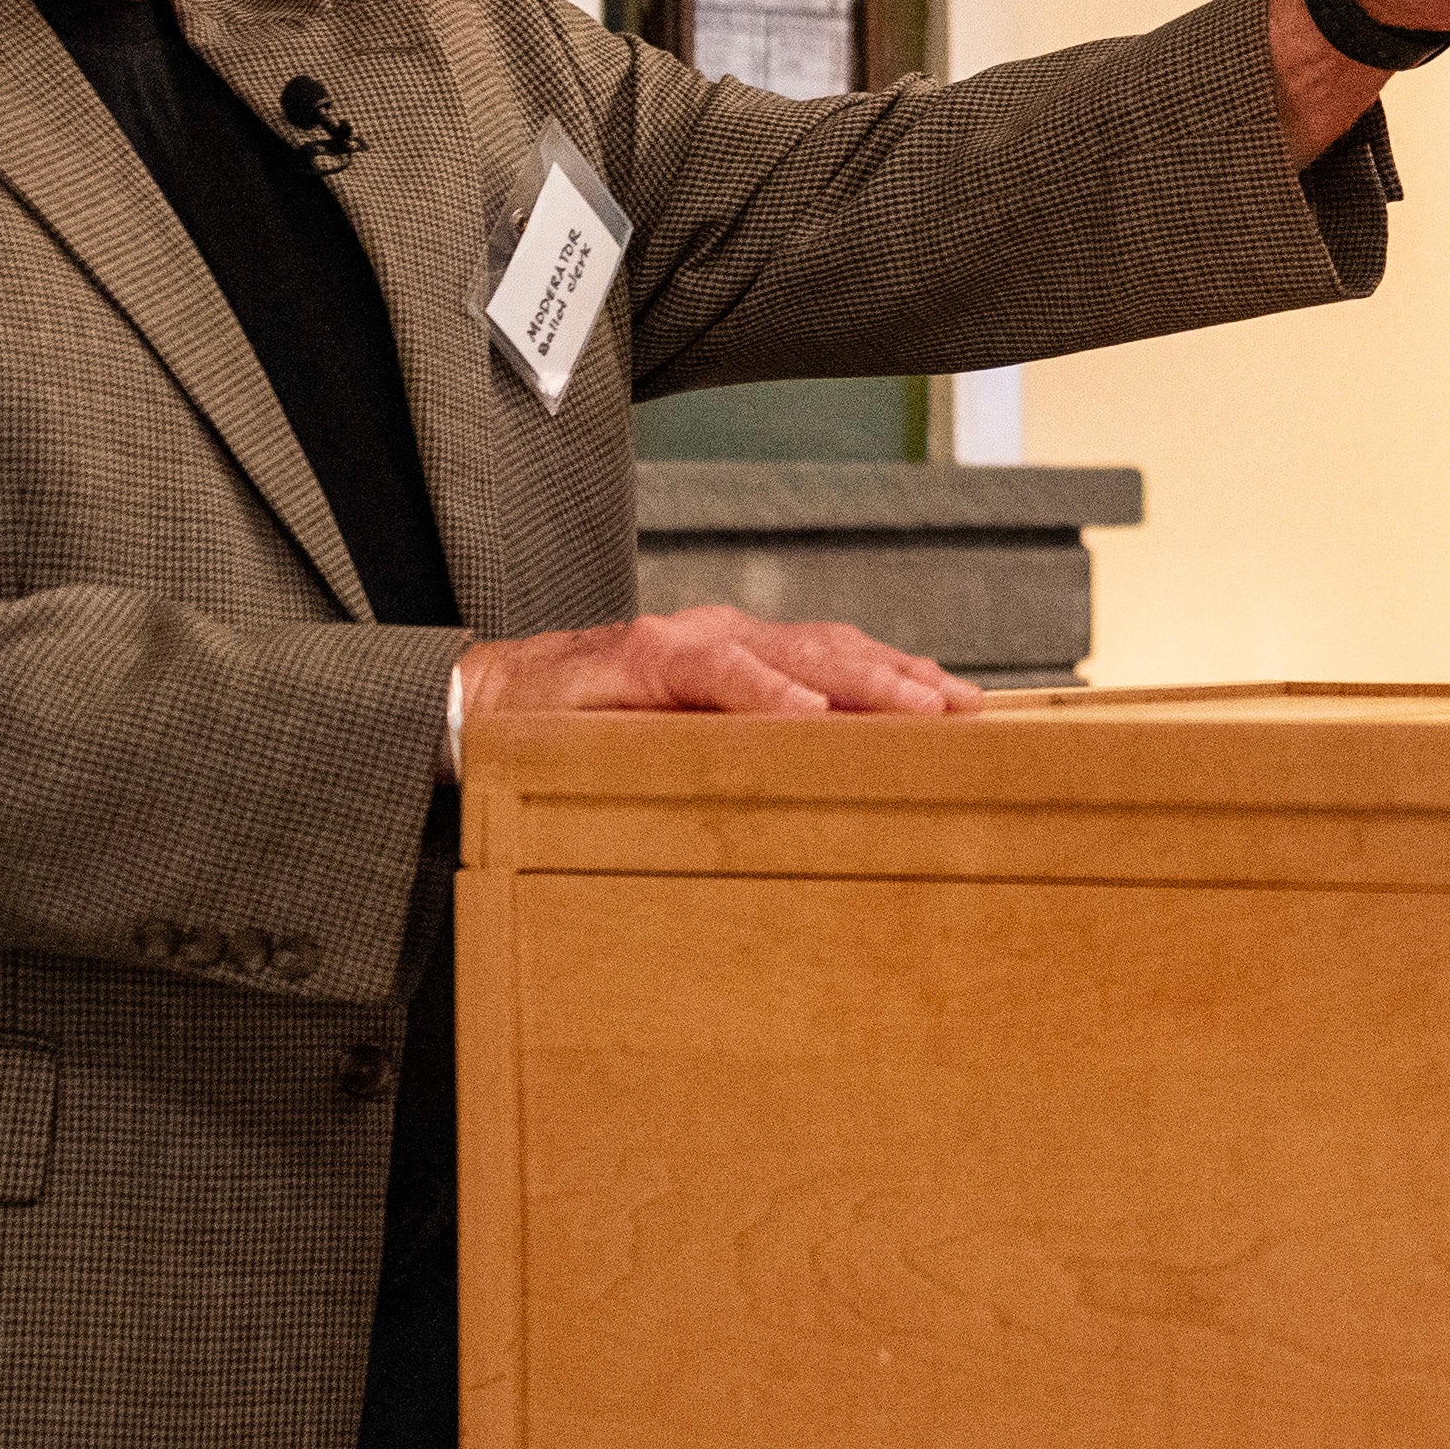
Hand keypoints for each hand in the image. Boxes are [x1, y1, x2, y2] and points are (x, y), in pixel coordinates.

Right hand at [451, 606, 977, 754]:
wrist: (481, 713)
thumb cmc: (584, 740)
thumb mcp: (676, 755)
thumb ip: (739, 763)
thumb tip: (821, 810)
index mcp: (738, 660)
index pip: (836, 660)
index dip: (901, 677)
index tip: (968, 708)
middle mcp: (720, 639)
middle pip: (832, 650)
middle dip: (903, 678)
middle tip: (968, 711)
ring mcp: (681, 643)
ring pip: (788, 651)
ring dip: (858, 680)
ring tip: (915, 709)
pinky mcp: (637, 658)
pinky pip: (710, 670)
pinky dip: (763, 689)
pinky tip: (805, 713)